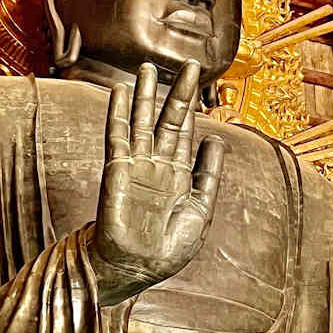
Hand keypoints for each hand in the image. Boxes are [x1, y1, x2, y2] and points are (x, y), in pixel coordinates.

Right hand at [89, 59, 223, 305]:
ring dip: (144, 95)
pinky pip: (117, 136)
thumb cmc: (167, 249)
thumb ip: (207, 175)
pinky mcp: (117, 170)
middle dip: (178, 93)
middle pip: (168, 121)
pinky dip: (118, 113)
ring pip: (141, 122)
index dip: (194, 108)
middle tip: (189, 65)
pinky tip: (119, 91)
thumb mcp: (199, 211)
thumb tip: (215, 139)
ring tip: (147, 68)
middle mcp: (157, 165)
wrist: (137, 267)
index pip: (187, 134)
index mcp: (179, 175)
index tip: (199, 83)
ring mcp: (136, 165)